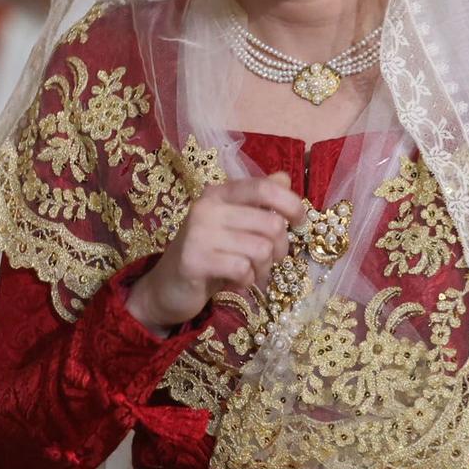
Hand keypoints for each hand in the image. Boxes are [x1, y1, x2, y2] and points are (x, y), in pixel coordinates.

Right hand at [128, 172, 299, 330]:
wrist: (168, 288)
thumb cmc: (208, 256)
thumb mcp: (234, 226)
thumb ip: (258, 203)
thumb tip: (284, 179)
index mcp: (219, 193)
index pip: (264, 188)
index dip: (291, 204)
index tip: (300, 222)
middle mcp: (207, 207)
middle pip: (271, 223)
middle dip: (279, 248)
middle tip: (268, 261)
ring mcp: (199, 233)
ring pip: (260, 249)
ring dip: (263, 269)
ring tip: (250, 274)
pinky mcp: (194, 260)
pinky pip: (242, 269)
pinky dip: (247, 281)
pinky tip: (236, 282)